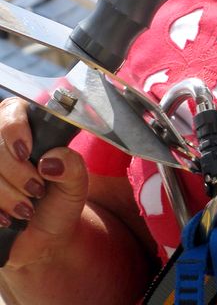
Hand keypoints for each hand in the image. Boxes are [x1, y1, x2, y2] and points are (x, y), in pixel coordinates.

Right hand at [0, 97, 88, 269]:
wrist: (44, 239)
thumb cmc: (59, 203)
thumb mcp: (76, 184)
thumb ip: (72, 165)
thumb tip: (50, 160)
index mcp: (31, 130)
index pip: (12, 111)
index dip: (14, 128)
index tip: (26, 152)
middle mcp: (4, 143)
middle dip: (16, 171)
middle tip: (36, 189)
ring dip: (6, 193)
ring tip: (27, 210)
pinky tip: (7, 219)